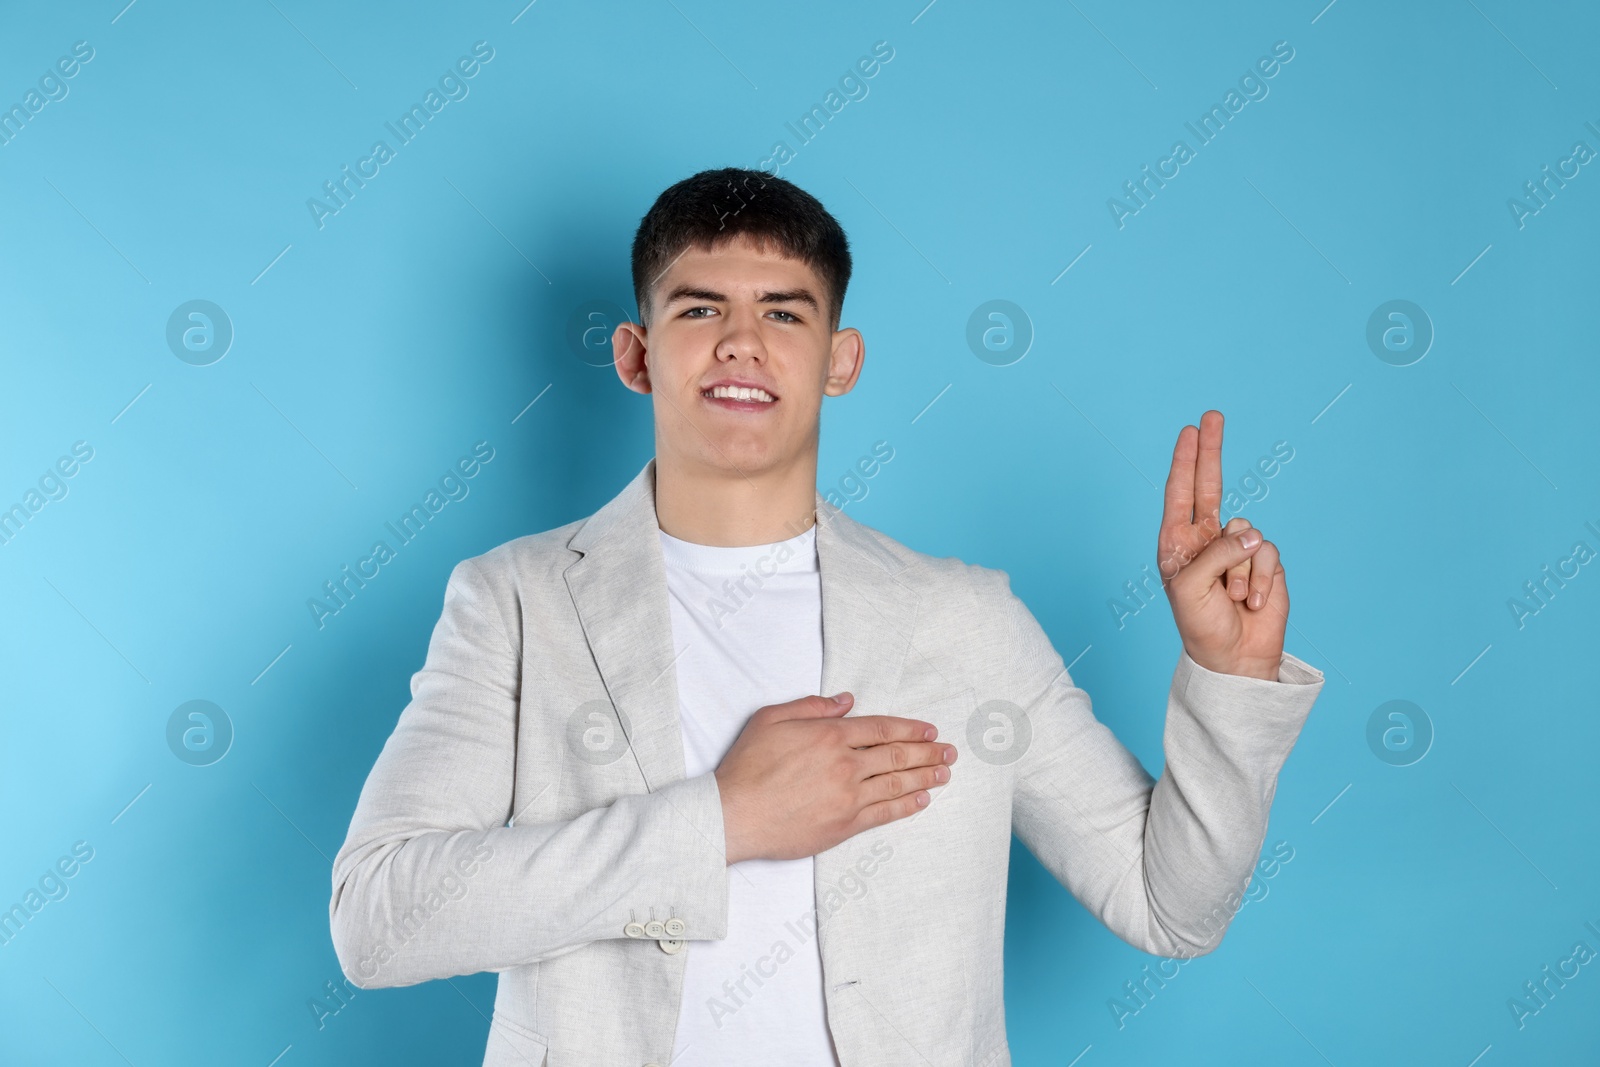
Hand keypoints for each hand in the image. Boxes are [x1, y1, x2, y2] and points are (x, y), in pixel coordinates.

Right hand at [714, 693, 957, 863]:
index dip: (910, 729)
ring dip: (925, 777)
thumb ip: (811, 707)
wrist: (734, 814)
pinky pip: (885, 813)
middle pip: (897, 755)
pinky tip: (922, 800)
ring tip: (945, 773)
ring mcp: (848, 796)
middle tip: (949, 752)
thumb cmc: (747, 766)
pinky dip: (907, 806)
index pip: (881, 728)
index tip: (930, 731)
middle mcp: (845, 764)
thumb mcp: (770, 719)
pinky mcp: (845, 824)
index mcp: (829, 735)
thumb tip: (846, 701)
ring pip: (897, 783)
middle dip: (928, 752)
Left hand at [1157, 410, 1289, 680]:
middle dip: (1211, 450)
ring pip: (1245, 532)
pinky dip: (1259, 580)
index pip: (1180, 493)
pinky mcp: (1264, 562)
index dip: (1185, 461)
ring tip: (1230, 597)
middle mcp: (1206, 539)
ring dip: (1238, 570)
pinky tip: (1250, 602)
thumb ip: (1217, 553)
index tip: (1189, 430)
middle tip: (1212, 415)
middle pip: (1210, 485)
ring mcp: (1236, 549)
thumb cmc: (1200, 623)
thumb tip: (1252, 534)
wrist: (1234, 657)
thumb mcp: (1191, 586)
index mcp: (1178, 543)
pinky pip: (1266, 554)